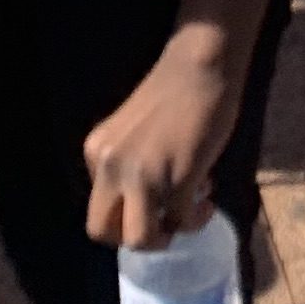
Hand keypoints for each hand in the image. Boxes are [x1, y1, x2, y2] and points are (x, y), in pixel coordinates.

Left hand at [84, 25, 243, 247]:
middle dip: (135, 235)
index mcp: (96, 151)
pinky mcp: (177, 180)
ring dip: (165, 234)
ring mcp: (143, 176)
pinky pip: (180, 221)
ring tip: (190, 211)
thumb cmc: (173, 91)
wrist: (202, 64)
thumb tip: (141, 204)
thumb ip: (126, 165)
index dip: (126, 212)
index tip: (153, 200)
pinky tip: (208, 196)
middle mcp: (111, 167)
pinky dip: (195, 218)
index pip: (96, 206)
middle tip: (162, 222)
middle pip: (103, 233)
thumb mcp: (130, 133)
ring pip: (140, 239)